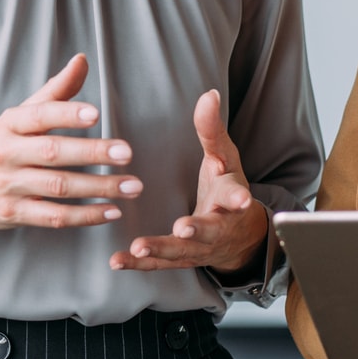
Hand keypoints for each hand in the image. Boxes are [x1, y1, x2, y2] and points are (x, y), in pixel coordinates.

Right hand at [0, 54, 142, 235]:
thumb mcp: (18, 116)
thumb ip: (54, 91)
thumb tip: (82, 60)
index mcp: (9, 124)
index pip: (39, 115)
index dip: (67, 113)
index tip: (96, 113)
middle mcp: (6, 154)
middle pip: (53, 152)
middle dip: (92, 152)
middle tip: (127, 153)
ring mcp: (8, 186)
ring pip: (58, 187)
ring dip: (98, 187)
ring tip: (131, 185)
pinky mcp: (13, 214)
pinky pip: (53, 217)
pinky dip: (84, 216)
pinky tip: (110, 211)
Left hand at [109, 90, 267, 273]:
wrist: (239, 237)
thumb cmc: (227, 188)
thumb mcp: (225, 157)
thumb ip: (212, 130)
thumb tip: (209, 94)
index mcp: (230, 199)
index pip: (236, 196)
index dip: (237, 197)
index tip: (240, 199)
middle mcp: (219, 227)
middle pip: (210, 230)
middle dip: (197, 230)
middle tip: (183, 229)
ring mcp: (200, 248)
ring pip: (182, 252)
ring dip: (161, 249)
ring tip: (139, 247)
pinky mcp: (181, 259)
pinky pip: (159, 264)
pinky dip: (138, 264)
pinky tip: (117, 260)